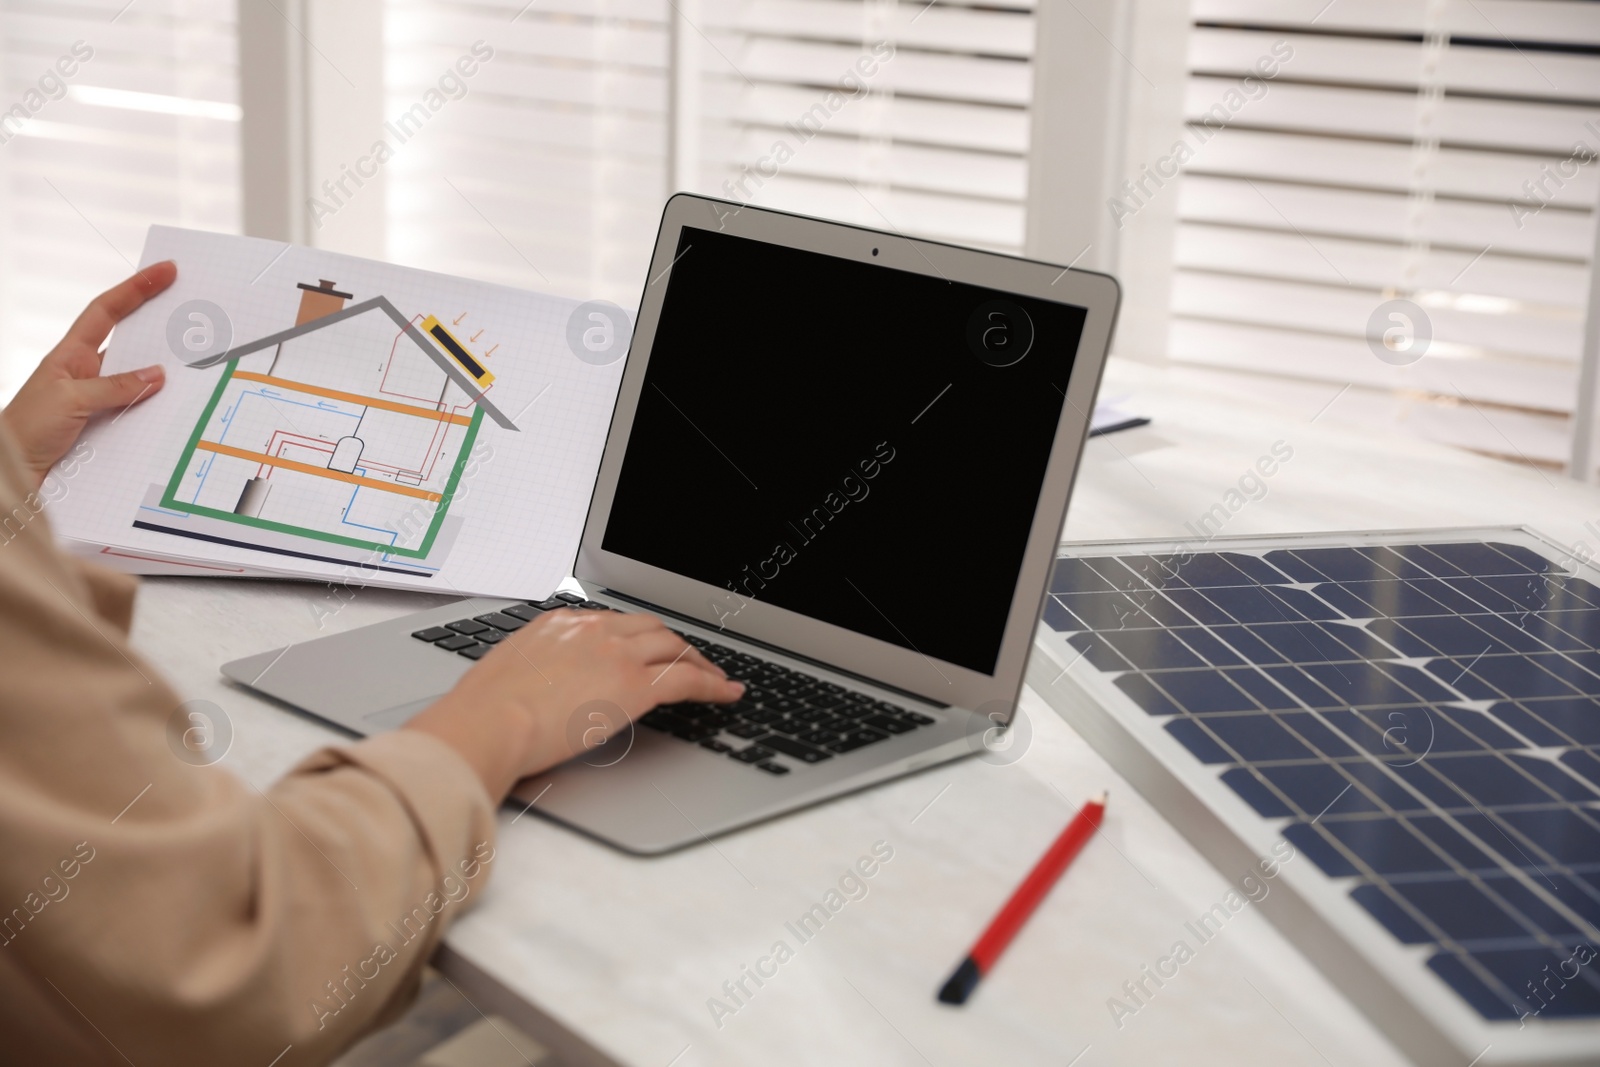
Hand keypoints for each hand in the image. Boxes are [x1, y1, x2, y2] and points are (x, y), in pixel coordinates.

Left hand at [2, 261, 176, 488]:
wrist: (12, 470)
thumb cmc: (26, 429)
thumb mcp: (70, 400)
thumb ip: (115, 387)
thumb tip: (157, 375)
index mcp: (71, 355)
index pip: (107, 311)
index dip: (136, 289)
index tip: (165, 271)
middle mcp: (87, 374)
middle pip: (131, 344)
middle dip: (161, 331)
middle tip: (194, 320)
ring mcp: (98, 400)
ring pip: (140, 382)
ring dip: (163, 381)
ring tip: (193, 373)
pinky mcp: (107, 426)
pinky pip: (138, 412)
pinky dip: (157, 412)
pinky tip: (174, 414)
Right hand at [405, 609, 743, 799]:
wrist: (486, 722)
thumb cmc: (482, 711)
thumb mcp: (506, 675)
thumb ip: (532, 673)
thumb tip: (535, 690)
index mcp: (560, 624)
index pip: (614, 624)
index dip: (639, 637)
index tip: (647, 648)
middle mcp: (592, 630)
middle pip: (651, 629)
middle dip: (675, 644)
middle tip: (691, 660)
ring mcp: (616, 654)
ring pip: (674, 648)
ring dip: (699, 662)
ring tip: (715, 678)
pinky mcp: (635, 685)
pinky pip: (688, 680)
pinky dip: (713, 685)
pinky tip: (728, 694)